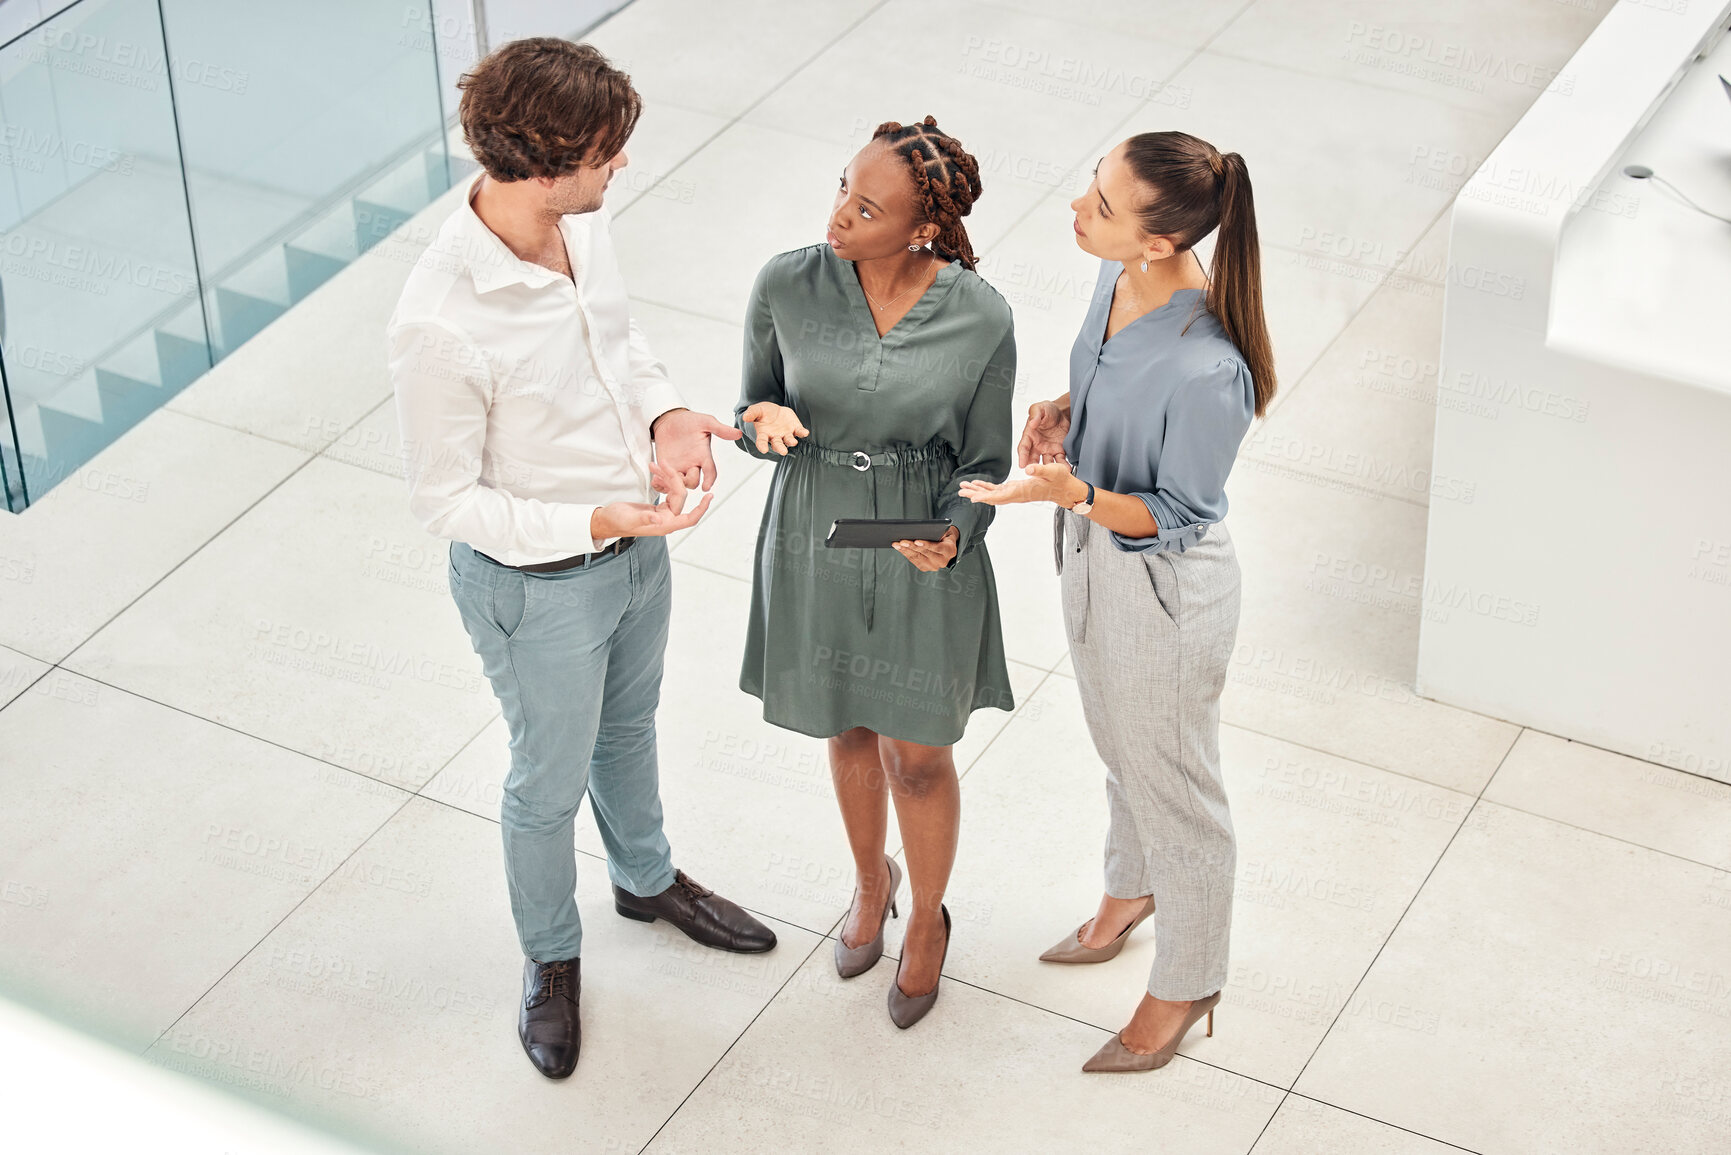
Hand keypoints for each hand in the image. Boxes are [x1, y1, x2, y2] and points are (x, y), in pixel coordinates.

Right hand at [590, 461, 714, 538]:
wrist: (607, 520)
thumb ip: (645, 518)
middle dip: (674, 478)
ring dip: (668, 476)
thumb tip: (660, 518)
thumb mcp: (629, 519)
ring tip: (656, 464)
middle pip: (681, 496)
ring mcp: (663, 513)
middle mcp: (667, 519)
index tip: (709, 496)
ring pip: (674, 491)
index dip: (701, 509)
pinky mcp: (658, 507)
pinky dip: (663, 480)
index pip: (690, 519)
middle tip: (662, 463)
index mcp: (664, 525)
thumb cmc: (617, 522)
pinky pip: (667, 490)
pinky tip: (656, 470)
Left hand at [650, 407, 741, 490]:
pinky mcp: (666, 469)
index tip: (707, 487)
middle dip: (687, 481)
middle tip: (677, 475)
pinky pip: (665, 483)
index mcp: (703, 456)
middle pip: (694, 482)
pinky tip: (656, 478)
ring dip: (672, 484)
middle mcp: (693, 464)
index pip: (710, 471)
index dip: (710, 480)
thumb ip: (720, 429)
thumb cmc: (688, 420)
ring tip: (663, 477)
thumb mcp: (705, 422)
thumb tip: (738, 434)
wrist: (669, 420)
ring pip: (679, 485)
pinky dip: (661, 485)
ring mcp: (679, 468)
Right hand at [740, 401, 809, 455]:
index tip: (764, 450)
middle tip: (783, 451)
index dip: (762, 446)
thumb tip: (745, 417)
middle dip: (780, 448)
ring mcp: (786, 434)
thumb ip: (751, 414)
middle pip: (777, 445)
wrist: (774, 410)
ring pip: (789, 440)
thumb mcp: (756, 410)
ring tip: (793, 442)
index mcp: (763, 434)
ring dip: (791, 441)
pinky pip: (799, 432)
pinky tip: (805, 433)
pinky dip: (802, 433)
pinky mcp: (795, 429)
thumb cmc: (763, 412)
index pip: (761, 442)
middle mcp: (775, 437)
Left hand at [892, 525, 958, 571]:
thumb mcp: (944, 530)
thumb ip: (936, 531)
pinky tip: (898, 547)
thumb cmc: (944, 534)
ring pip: (917, 557)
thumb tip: (920, 530)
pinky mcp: (925, 568)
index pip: (937, 548)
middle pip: (925, 553)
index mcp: (950, 551)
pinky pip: (913, 560)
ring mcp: (934, 566)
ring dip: (906, 550)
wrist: (946, 544)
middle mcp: (943, 561)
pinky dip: (905, 553)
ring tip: (897, 543)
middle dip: (912, 546)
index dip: (926, 545)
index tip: (916, 541)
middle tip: (902, 541)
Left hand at [958, 462, 1082, 506]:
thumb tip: (1027, 469)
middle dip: (975, 495)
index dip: (985, 498)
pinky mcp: (1016, 489)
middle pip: (992, 497)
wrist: (1066, 489)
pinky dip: (986, 488)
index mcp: (1023, 491)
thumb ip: (1039, 469)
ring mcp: (1015, 493)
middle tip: (960, 492)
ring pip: (993, 495)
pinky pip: (998, 491)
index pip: (1001, 497)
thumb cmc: (1060, 480)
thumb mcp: (1052, 471)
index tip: (972, 499)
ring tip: (964, 488)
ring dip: (978, 491)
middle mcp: (1016, 494)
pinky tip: (978, 485)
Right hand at [1017, 400, 1069, 467]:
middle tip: (1035, 473)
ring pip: (1046, 462)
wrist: (1063, 411)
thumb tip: (1032, 424)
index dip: (1022, 456)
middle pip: (1033, 459)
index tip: (1022, 465)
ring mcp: (1048, 449)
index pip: (1023, 447)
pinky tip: (1066, 469)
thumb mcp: (1039, 408)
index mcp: (1029, 435)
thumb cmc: (1048, 409)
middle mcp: (1037, 445)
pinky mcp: (1059, 451)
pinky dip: (1063, 465)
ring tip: (1052, 474)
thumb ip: (1035, 414)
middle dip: (1034, 467)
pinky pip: (1060, 460)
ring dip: (1049, 469)